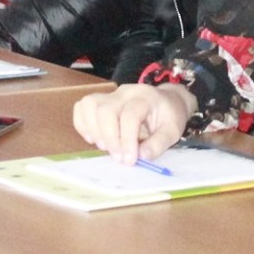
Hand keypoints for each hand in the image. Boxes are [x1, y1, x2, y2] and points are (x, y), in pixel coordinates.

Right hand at [72, 84, 195, 163]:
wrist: (165, 101)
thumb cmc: (169, 117)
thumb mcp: (172, 131)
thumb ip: (159, 143)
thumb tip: (142, 157)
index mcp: (145, 97)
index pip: (130, 115)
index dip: (127, 140)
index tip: (129, 160)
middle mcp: (125, 93)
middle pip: (106, 110)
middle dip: (109, 138)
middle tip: (117, 157)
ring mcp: (110, 94)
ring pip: (90, 104)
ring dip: (93, 130)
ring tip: (105, 147)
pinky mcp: (100, 100)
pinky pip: (81, 107)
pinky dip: (82, 124)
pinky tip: (93, 139)